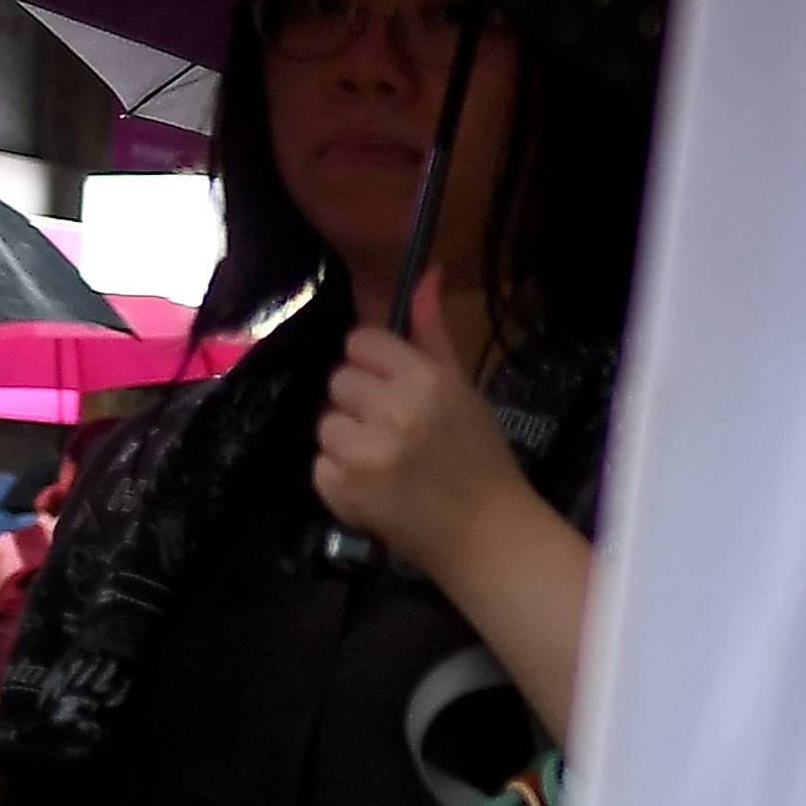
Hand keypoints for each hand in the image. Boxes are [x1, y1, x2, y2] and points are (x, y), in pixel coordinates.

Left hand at [312, 305, 529, 576]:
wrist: (485, 535)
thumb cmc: (480, 458)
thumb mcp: (464, 389)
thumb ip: (432, 332)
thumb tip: (426, 270)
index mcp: (426, 380)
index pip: (360, 343)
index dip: (374, 365)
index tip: (394, 389)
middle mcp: (394, 411)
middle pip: (339, 381)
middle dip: (360, 404)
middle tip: (395, 431)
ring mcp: (365, 452)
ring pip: (326, 423)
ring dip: (348, 441)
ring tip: (386, 463)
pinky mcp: (343, 489)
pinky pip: (319, 465)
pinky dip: (341, 479)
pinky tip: (375, 489)